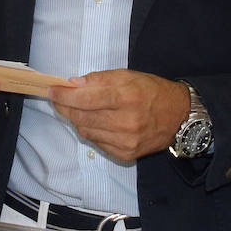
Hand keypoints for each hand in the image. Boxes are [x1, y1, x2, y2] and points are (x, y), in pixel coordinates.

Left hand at [49, 70, 189, 162]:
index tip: (52, 90)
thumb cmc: (152, 91)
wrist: (178, 117)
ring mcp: (126, 141)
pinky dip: (90, 131)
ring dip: (76, 119)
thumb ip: (100, 79)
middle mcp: (126, 122)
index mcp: (128, 97)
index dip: (65, 95)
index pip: (86, 98)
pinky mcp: (125, 154)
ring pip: (86, 131)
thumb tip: (73, 84)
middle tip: (59, 99)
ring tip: (77, 109)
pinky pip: (97, 142)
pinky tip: (95, 122)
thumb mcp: (129, 75)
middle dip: (65, 107)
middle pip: (82, 117)